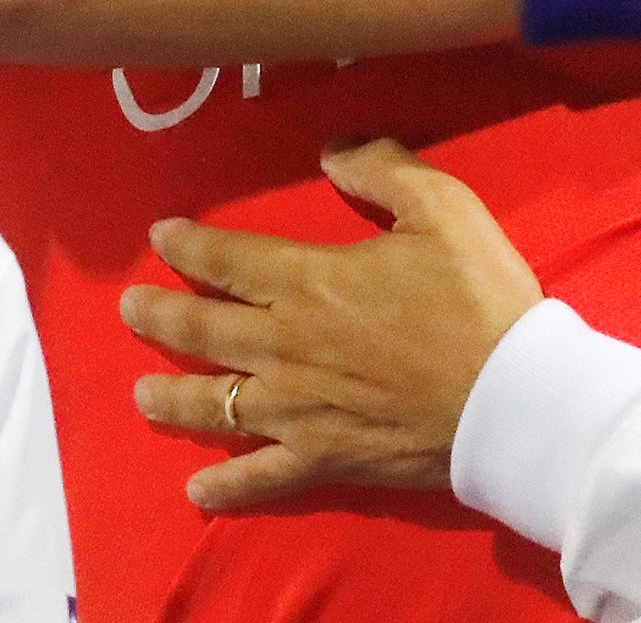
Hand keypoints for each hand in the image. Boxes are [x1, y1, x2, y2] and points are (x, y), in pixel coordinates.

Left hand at [118, 139, 541, 509]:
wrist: (511, 398)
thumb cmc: (478, 299)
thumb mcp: (442, 207)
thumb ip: (382, 169)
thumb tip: (332, 150)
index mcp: (308, 282)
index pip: (226, 260)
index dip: (187, 246)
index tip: (161, 236)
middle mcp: (284, 347)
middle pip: (201, 331)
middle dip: (157, 316)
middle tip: (129, 308)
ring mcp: (296, 409)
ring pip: (212, 404)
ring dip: (170, 397)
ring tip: (141, 393)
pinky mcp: (322, 457)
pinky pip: (260, 476)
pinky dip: (226, 484)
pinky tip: (198, 490)